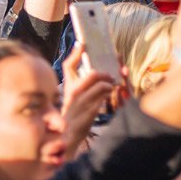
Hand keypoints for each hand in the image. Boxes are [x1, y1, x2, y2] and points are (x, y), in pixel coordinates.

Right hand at [61, 44, 114, 158]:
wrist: (66, 136)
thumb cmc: (72, 116)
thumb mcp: (72, 100)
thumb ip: (81, 88)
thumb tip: (93, 78)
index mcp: (68, 87)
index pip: (69, 66)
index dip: (75, 53)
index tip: (82, 44)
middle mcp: (74, 92)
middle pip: (93, 74)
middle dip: (106, 73)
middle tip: (112, 76)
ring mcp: (82, 100)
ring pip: (101, 84)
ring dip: (111, 84)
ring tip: (114, 86)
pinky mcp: (90, 110)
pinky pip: (104, 96)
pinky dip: (111, 94)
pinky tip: (112, 96)